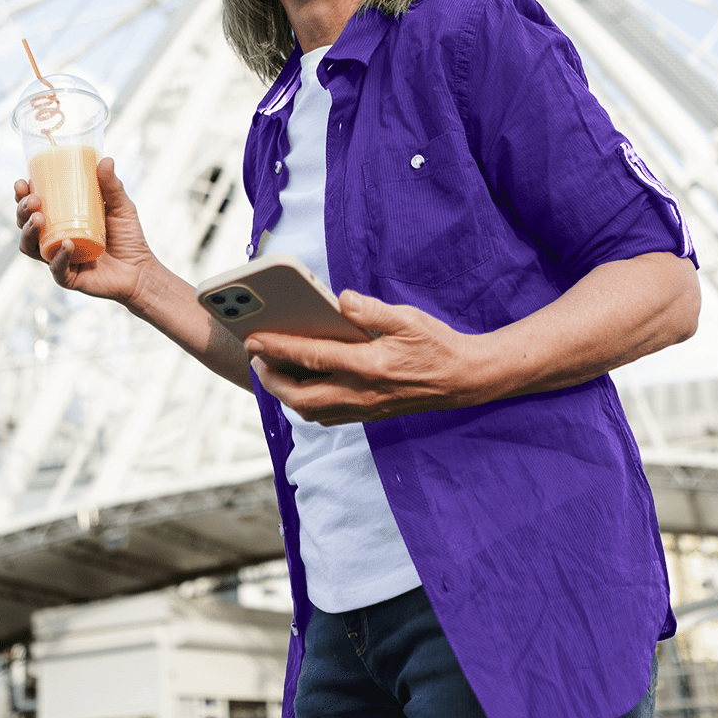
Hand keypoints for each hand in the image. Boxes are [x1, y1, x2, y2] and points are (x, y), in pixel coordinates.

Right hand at [14, 157, 156, 305]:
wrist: (141, 270)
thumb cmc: (128, 238)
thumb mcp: (121, 207)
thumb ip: (112, 185)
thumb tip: (106, 159)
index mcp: (60, 222)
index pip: (33, 208)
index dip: (21, 196)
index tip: (23, 182)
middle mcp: (53, 241)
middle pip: (25, 226)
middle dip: (22, 211)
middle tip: (33, 200)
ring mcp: (58, 259)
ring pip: (31, 248)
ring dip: (29, 232)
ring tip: (38, 219)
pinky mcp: (69, 278)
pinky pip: (57, 268)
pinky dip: (59, 256)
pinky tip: (66, 244)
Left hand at [246, 291, 496, 424]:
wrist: (464, 379)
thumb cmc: (436, 344)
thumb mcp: (408, 318)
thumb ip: (371, 310)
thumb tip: (340, 300)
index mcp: (370, 365)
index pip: (313, 357)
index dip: (278, 348)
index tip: (254, 339)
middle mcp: (363, 393)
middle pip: (301, 396)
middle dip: (271, 380)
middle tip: (257, 359)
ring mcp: (365, 409)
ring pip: (311, 412)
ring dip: (286, 395)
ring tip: (273, 372)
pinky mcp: (369, 415)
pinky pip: (327, 417)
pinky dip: (306, 405)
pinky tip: (303, 386)